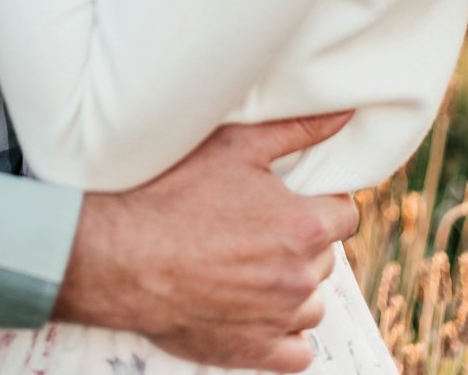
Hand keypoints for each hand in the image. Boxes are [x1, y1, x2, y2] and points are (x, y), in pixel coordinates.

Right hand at [55, 114, 357, 371]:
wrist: (122, 253)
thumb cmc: (175, 191)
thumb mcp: (237, 144)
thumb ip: (298, 130)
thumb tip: (343, 116)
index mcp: (303, 226)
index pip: (346, 214)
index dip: (323, 202)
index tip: (296, 198)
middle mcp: (299, 276)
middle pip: (325, 256)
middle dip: (302, 240)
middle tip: (260, 224)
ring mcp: (277, 319)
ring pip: (312, 303)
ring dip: (294, 286)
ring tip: (253, 264)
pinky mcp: (253, 352)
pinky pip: (297, 352)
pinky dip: (285, 333)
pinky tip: (259, 309)